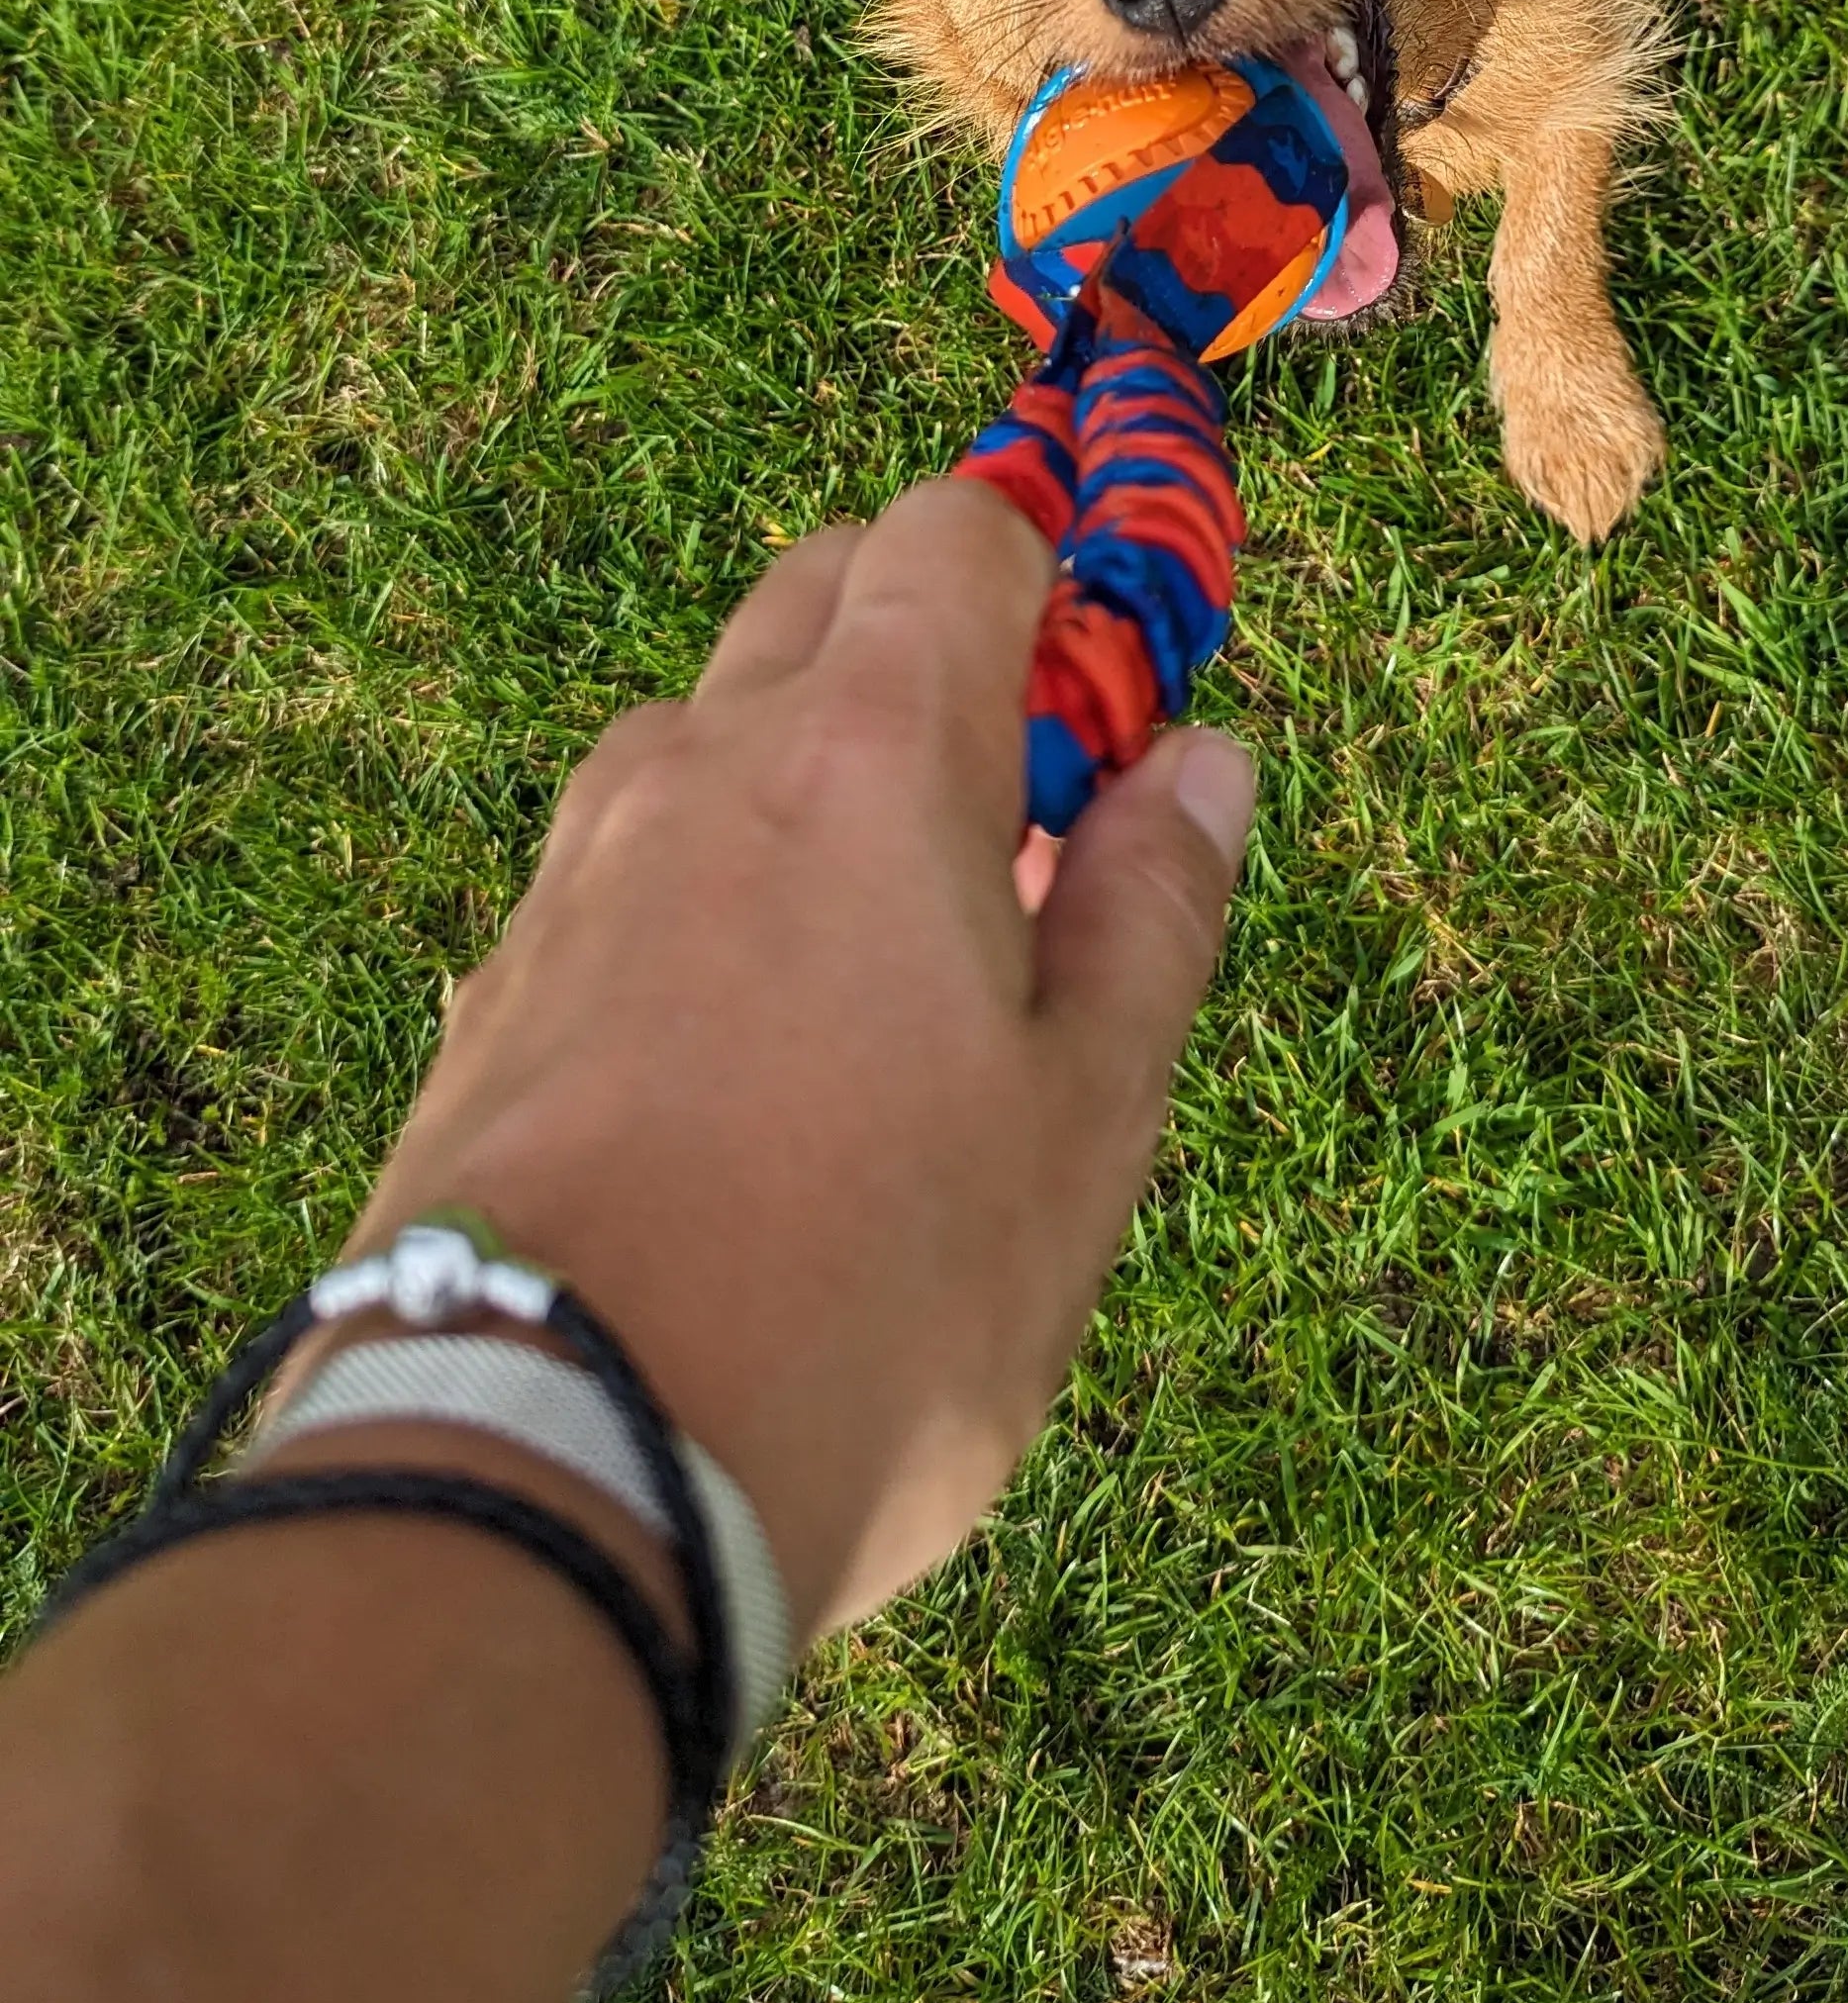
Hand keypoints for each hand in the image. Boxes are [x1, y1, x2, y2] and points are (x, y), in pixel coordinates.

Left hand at [351, 477, 1255, 1637]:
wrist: (548, 1471)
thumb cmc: (872, 1298)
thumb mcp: (1084, 1120)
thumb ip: (1149, 912)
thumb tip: (1198, 758)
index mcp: (870, 752)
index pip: (955, 531)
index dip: (1050, 570)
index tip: (1113, 695)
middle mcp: (700, 764)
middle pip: (817, 596)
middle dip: (926, 649)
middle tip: (1020, 828)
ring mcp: (575, 873)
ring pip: (706, 737)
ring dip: (806, 779)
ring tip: (889, 972)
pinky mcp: (495, 989)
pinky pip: (623, 874)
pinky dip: (707, 899)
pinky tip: (751, 1067)